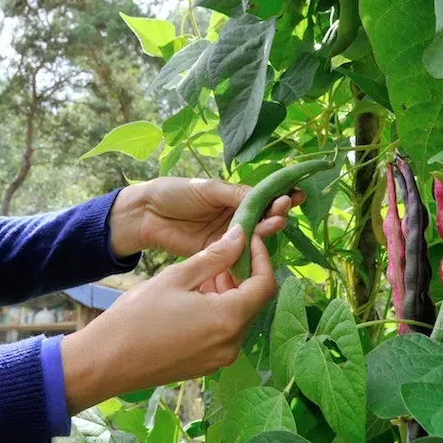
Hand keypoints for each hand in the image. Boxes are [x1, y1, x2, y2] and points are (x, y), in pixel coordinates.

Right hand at [60, 225, 278, 413]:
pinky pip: (224, 332)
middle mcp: (232, 343)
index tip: (247, 239)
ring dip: (229, 292)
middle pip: (254, 301)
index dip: (261, 258)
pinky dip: (219, 311)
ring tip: (202, 274)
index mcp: (229, 319)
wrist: (105, 362)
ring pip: (239, 316)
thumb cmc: (137, 316)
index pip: (266, 284)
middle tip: (221, 253)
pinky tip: (194, 298)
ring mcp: (220, 358)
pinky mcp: (207, 365)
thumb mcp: (177, 277)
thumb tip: (240, 236)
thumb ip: (215, 256)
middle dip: (242, 274)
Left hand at [109, 175, 304, 261]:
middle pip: (261, 217)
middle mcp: (234, 217)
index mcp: (233, 197)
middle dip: (276, 212)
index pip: (262, 197)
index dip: (279, 196)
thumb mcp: (208, 189)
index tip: (296, 194)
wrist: (146, 214)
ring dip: (267, 229)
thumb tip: (265, 197)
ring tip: (278, 222)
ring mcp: (226, 237)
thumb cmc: (175, 193)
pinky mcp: (216, 253)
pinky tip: (260, 246)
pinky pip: (237, 253)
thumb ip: (235, 194)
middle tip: (285, 208)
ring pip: (252, 235)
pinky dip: (249, 251)